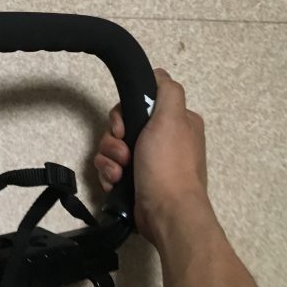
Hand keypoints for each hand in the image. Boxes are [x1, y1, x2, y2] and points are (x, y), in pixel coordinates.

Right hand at [94, 68, 210, 244]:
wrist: (166, 213)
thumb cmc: (168, 164)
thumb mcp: (172, 118)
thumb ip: (166, 90)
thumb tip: (158, 73)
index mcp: (176, 123)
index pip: (139, 105)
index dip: (124, 114)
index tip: (123, 126)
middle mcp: (163, 141)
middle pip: (121, 127)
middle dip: (114, 141)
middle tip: (122, 153)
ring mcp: (149, 163)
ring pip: (112, 149)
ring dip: (109, 160)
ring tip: (118, 174)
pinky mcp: (136, 182)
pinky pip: (111, 169)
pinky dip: (109, 175)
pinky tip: (115, 183)